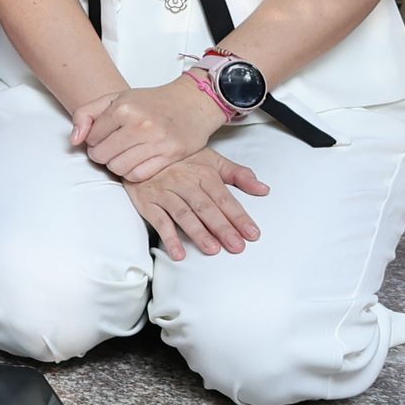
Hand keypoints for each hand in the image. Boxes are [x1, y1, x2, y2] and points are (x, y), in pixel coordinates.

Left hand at [72, 76, 222, 183]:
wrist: (191, 103)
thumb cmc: (151, 102)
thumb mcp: (115, 98)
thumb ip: (86, 114)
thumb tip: (74, 140)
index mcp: (123, 108)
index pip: (91, 137)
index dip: (92, 139)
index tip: (101, 136)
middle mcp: (140, 125)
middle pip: (102, 155)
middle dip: (100, 154)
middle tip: (109, 148)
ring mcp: (157, 141)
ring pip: (118, 168)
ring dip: (115, 165)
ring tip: (121, 155)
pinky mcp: (171, 155)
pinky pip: (138, 175)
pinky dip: (131, 173)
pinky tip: (134, 162)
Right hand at [127, 148, 269, 260]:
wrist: (139, 151)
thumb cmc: (180, 160)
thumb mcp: (211, 160)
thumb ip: (238, 175)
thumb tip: (264, 189)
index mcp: (203, 173)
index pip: (224, 198)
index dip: (238, 216)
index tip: (252, 234)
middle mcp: (183, 182)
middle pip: (205, 207)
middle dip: (222, 227)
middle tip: (236, 246)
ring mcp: (164, 192)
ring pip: (183, 214)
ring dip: (197, 232)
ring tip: (212, 249)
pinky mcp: (146, 201)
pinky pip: (158, 220)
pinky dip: (168, 237)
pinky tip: (179, 253)